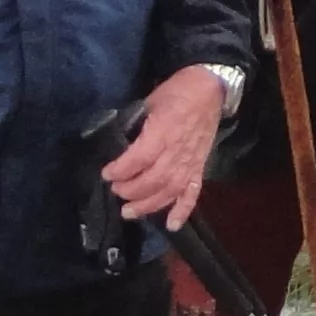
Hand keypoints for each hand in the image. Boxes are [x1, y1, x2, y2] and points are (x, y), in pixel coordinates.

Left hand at [101, 71, 221, 223]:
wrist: (209, 90)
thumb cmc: (175, 93)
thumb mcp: (149, 102)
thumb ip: (136, 125)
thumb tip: (117, 144)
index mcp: (164, 132)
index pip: (140, 158)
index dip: (121, 170)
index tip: (106, 174)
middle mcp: (178, 152)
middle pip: (153, 180)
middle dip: (131, 190)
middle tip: (116, 192)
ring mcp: (191, 162)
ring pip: (170, 191)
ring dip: (149, 206)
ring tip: (129, 212)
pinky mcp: (200, 168)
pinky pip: (193, 193)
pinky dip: (183, 210)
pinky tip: (172, 225)